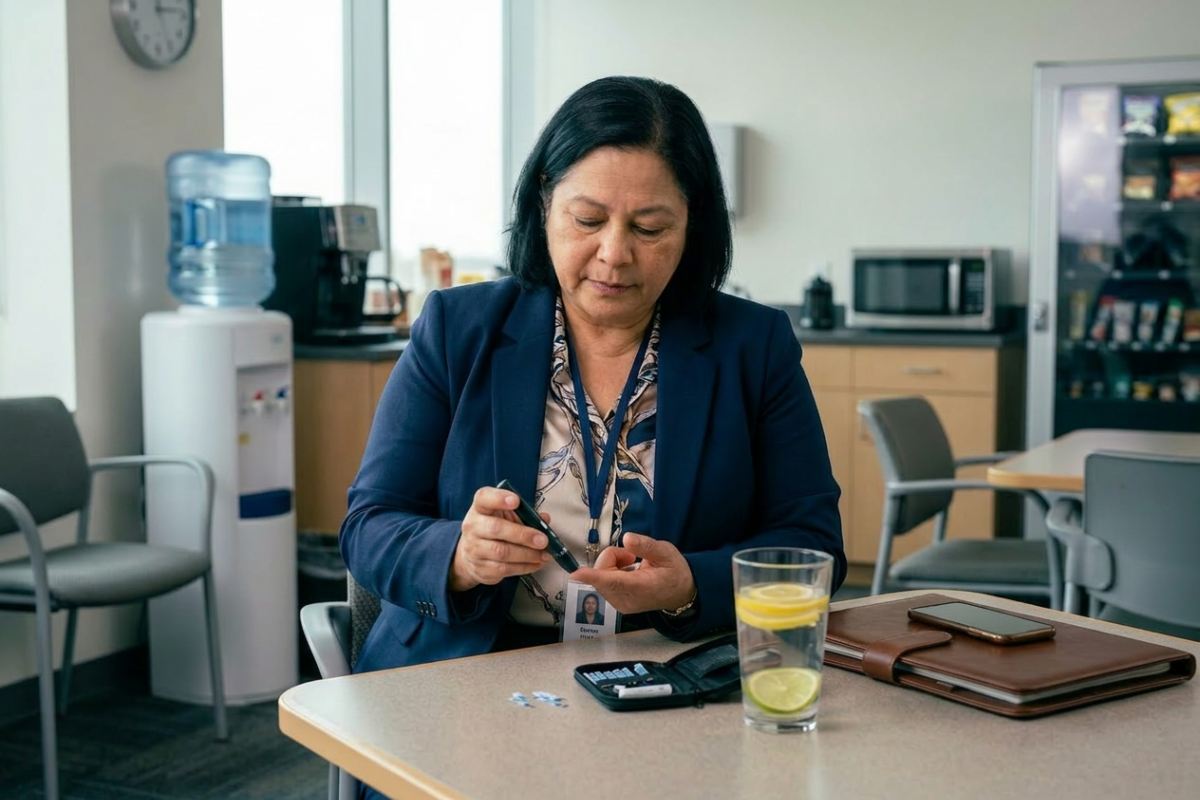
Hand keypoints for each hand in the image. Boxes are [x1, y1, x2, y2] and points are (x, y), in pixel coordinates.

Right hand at [449, 486, 551, 590]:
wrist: (470, 555)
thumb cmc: (494, 530)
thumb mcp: (506, 517)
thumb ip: (525, 515)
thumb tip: (544, 519)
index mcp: (480, 508)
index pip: (484, 498)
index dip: (499, 498)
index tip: (516, 501)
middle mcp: (473, 527)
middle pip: (495, 528)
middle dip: (522, 535)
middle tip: (543, 540)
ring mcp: (474, 549)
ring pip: (502, 552)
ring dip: (528, 554)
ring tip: (545, 554)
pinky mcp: (480, 569)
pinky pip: (504, 569)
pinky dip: (525, 566)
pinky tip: (537, 563)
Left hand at [569, 533, 695, 614]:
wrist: (681, 594)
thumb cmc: (675, 571)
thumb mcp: (666, 552)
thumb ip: (646, 546)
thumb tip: (627, 538)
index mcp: (642, 587)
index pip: (613, 581)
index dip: (593, 576)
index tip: (575, 573)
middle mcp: (627, 599)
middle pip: (603, 573)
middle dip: (612, 558)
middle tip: (633, 556)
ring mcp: (621, 604)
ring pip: (600, 577)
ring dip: (612, 565)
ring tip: (633, 565)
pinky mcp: (617, 604)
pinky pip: (603, 583)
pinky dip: (611, 573)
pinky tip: (628, 573)